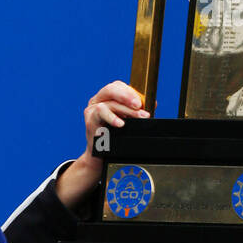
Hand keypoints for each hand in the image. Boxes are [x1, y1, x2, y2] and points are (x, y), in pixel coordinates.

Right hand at [56, 81, 148, 207]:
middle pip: (111, 89)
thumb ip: (137, 110)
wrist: (102, 156)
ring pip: (109, 103)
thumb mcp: (128, 121)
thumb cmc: (115, 136)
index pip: (118, 86)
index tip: (143, 101)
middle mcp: (98, 100)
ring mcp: (92, 109)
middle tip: (139, 105)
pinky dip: (112, 118)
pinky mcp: (89, 120)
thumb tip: (152, 103)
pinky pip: (100, 113)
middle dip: (128, 96)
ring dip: (126, 110)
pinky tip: (121, 124)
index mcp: (107, 97)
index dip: (131, 91)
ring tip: (139, 116)